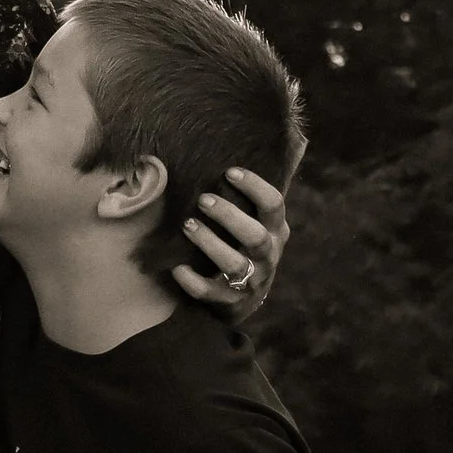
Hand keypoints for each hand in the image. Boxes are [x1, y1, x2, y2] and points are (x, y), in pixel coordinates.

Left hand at [174, 162, 289, 314]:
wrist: (245, 299)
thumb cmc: (244, 246)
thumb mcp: (256, 223)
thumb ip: (248, 198)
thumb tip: (230, 151)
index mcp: (276, 230)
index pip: (274, 204)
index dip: (255, 187)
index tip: (229, 172)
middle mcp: (268, 255)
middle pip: (255, 236)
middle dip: (229, 216)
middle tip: (203, 199)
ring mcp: (251, 280)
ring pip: (233, 264)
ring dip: (209, 243)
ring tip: (187, 225)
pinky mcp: (229, 301)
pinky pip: (210, 292)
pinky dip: (193, 281)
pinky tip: (177, 267)